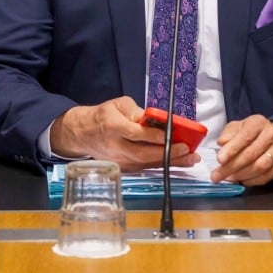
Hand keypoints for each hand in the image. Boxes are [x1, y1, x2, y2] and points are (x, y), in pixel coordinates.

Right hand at [50, 97, 198, 172]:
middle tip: (187, 149)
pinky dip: (161, 165)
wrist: (82, 133)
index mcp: (112, 126)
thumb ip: (136, 111)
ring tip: (190, 158)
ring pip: (146, 164)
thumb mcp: (118, 104)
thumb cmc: (103, 116)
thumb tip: (153, 119)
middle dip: (167, 153)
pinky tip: (177, 162)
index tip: (171, 134)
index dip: (154, 135)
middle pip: (143, 153)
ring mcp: (118, 160)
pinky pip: (144, 168)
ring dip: (170, 162)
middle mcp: (115, 146)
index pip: (135, 133)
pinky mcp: (122, 168)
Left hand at [210, 115, 272, 185]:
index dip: (232, 149)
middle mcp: (271, 135)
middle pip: (251, 154)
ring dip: (242, 175)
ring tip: (229, 178)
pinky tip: (243, 180)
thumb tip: (222, 143)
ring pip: (260, 166)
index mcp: (258, 123)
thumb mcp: (238, 127)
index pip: (245, 136)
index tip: (220, 159)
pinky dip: (253, 181)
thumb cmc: (253, 133)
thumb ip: (228, 134)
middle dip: (232, 167)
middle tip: (218, 175)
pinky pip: (268, 176)